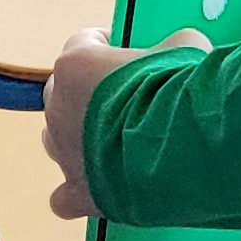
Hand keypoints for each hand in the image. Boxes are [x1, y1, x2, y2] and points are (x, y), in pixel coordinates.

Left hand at [40, 25, 209, 219]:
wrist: (181, 149)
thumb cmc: (177, 91)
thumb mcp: (184, 49)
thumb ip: (171, 47)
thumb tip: (179, 48)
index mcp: (77, 64)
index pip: (82, 43)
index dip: (105, 46)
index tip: (125, 51)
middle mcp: (60, 106)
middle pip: (63, 92)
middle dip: (90, 93)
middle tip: (125, 98)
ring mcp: (65, 151)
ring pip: (56, 140)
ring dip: (79, 138)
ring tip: (114, 142)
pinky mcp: (79, 190)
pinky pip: (64, 196)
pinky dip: (79, 193)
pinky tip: (99, 190)